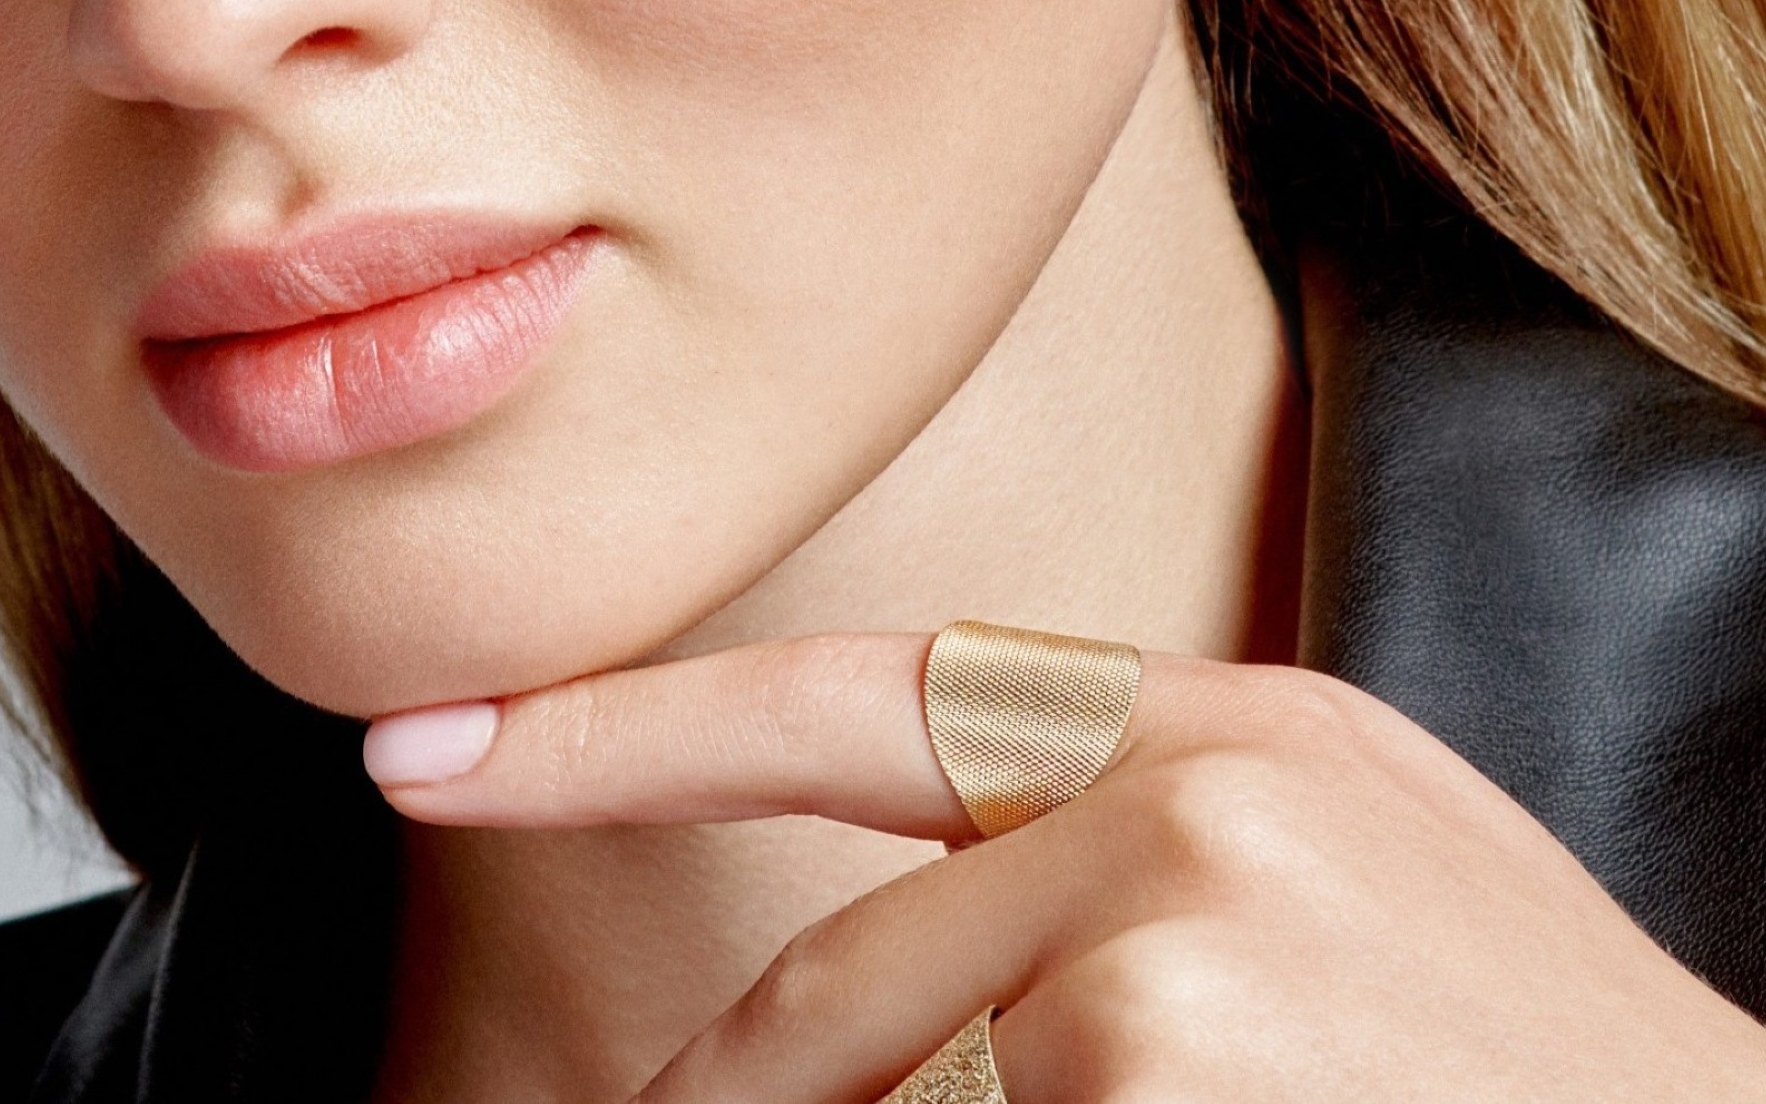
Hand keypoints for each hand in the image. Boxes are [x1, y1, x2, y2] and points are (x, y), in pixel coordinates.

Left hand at [365, 633, 1765, 1101]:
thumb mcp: (1342, 927)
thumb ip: (1105, 902)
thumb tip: (827, 1041)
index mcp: (1229, 734)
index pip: (855, 699)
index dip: (617, 726)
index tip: (423, 744)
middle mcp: (1183, 806)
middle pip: (814, 1025)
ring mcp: (1166, 951)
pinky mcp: (1147, 1080)